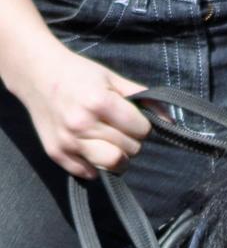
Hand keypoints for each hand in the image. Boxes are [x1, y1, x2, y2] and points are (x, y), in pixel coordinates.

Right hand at [10, 40, 151, 178]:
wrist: (35, 73)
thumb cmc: (77, 74)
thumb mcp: (110, 78)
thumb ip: (141, 97)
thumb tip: (170, 120)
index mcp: (98, 101)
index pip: (141, 130)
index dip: (141, 125)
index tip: (131, 119)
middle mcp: (83, 124)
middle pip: (131, 149)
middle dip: (130, 139)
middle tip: (117, 127)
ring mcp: (69, 141)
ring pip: (114, 164)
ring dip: (118, 156)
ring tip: (109, 141)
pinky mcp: (59, 154)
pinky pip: (91, 173)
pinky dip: (94, 164)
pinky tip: (89, 146)